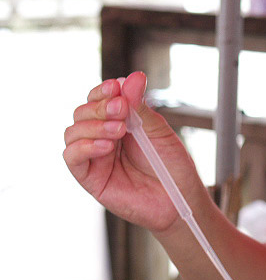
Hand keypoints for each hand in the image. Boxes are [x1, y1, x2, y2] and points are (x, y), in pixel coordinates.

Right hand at [63, 71, 203, 232]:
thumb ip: (141, 108)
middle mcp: (102, 137)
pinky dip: (85, 147)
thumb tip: (132, 78)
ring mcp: (95, 157)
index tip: (117, 86)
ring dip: (93, 125)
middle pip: (83, 112)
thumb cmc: (173, 168)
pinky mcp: (90, 178)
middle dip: (101, 106)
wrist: (180, 201)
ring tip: (119, 130)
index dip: (103, 91)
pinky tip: (106, 146)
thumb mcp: (159, 132)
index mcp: (119, 122)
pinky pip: (73, 157)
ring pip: (73, 132)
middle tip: (122, 108)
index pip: (99, 99)